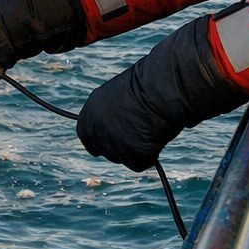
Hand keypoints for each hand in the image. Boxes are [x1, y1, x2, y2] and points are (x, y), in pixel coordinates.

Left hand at [77, 14, 248, 170]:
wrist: (161, 88)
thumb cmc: (147, 84)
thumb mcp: (119, 95)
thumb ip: (112, 113)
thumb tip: (119, 127)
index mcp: (90, 112)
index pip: (86, 135)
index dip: (99, 140)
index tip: (110, 143)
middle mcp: (97, 130)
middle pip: (106, 150)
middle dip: (120, 147)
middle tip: (139, 135)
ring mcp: (113, 144)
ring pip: (123, 158)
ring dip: (136, 150)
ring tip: (151, 128)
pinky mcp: (131, 155)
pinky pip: (139, 163)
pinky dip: (150, 155)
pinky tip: (157, 137)